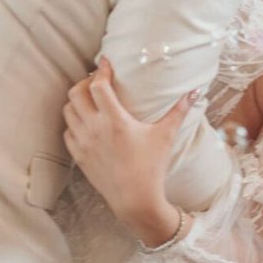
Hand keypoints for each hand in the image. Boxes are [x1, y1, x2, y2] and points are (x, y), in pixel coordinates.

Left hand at [63, 57, 198, 230]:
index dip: (101, 70)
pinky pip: (67, 131)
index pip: (98, 85)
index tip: (106, 62)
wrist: (135, 200)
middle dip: (85, 82)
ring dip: (77, 100)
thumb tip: (196, 91)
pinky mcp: (79, 156)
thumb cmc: (152, 167)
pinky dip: (73, 122)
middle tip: (98, 81)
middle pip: (76, 93)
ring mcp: (83, 143)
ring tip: (91, 98)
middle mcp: (94, 129)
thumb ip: (179, 111)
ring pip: (68, 110)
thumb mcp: (166, 136)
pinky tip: (86, 122)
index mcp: (115, 120)